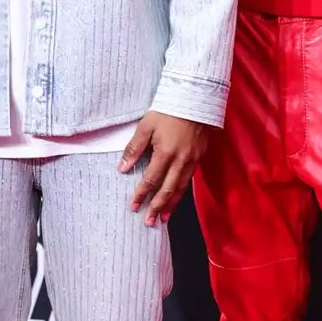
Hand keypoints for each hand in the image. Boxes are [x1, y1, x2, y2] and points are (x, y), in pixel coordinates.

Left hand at [122, 111, 210, 225]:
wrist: (196, 99)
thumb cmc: (168, 111)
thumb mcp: (146, 126)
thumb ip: (134, 148)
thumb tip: (122, 168)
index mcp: (165, 153)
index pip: (151, 179)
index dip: (141, 194)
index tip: (134, 207)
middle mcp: (180, 160)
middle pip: (168, 189)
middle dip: (157, 206)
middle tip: (149, 221)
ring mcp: (192, 159)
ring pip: (181, 187)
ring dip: (172, 204)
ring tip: (164, 216)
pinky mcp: (199, 156)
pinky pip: (189, 179)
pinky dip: (182, 191)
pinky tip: (177, 197)